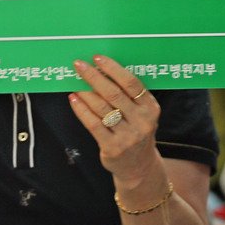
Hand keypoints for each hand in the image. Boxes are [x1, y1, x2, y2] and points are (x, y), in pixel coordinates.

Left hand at [69, 55, 162, 186]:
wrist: (139, 167)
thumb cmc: (136, 132)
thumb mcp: (142, 114)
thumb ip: (129, 96)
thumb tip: (102, 71)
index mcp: (151, 107)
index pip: (132, 83)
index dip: (114, 69)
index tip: (98, 58)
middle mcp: (142, 121)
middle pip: (114, 93)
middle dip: (94, 77)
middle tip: (80, 65)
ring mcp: (128, 136)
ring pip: (102, 108)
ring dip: (85, 92)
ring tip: (75, 82)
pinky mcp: (112, 148)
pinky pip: (93, 124)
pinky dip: (82, 110)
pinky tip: (74, 100)